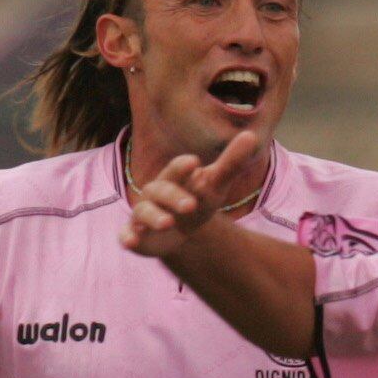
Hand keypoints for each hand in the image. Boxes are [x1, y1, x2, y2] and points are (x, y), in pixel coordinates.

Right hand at [119, 128, 265, 259]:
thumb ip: (230, 163)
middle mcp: (155, 193)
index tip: (194, 163)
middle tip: (191, 205)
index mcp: (173, 178)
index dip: (182, 167)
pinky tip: (131, 242)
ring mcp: (143, 214)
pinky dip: (127, 237)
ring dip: (153, 217)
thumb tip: (251, 135)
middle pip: (161, 191)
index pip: (176, 169)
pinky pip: (126, 235)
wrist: (180, 231)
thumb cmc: (196, 200)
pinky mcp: (136, 236)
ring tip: (168, 223)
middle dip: (174, 197)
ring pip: (144, 212)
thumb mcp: (215, 185)